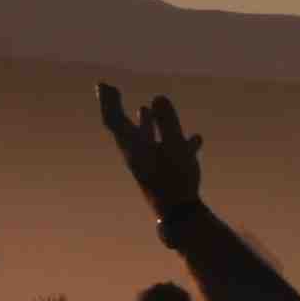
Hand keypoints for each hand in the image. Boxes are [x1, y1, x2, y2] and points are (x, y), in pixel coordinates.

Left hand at [98, 85, 206, 221]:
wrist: (180, 216)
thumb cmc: (175, 180)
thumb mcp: (174, 147)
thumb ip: (167, 122)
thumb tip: (158, 97)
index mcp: (133, 148)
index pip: (113, 120)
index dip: (108, 102)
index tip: (103, 84)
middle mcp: (136, 155)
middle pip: (123, 128)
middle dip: (117, 107)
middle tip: (110, 89)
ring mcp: (149, 165)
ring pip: (144, 140)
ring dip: (144, 123)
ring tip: (144, 108)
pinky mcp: (163, 174)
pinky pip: (168, 152)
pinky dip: (176, 141)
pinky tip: (196, 139)